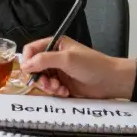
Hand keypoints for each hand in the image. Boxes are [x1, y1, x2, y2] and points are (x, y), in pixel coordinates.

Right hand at [20, 36, 136, 99]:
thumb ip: (44, 60)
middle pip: (34, 67)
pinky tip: (65, 91)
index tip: (29, 71)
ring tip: (58, 88)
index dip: (27, 60)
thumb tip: (25, 65)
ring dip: (47, 86)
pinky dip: (55, 92)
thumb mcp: (67, 59)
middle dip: (39, 76)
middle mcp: (55, 57)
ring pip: (41, 80)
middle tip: (47, 82)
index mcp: (55, 45)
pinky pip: (50, 89)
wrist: (110, 81)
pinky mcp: (63, 84)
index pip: (31, 50)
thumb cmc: (93, 65)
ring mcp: (59, 71)